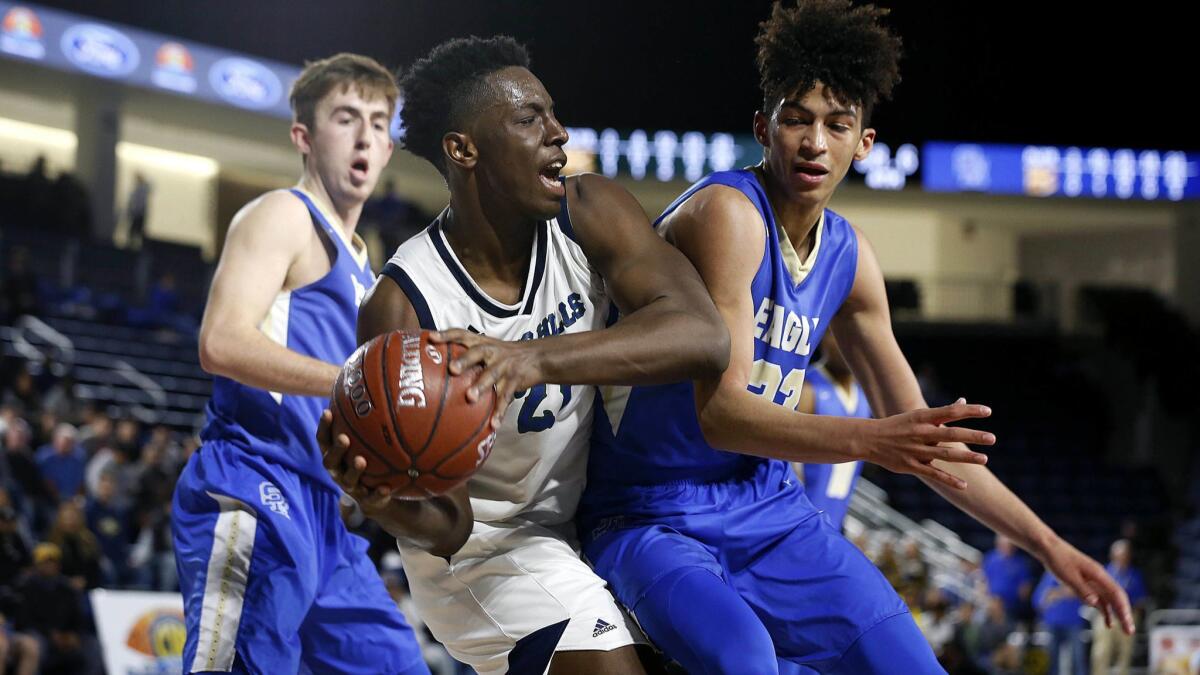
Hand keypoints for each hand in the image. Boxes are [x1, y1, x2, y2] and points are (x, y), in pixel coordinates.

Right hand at [317, 409, 398, 516]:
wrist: (378, 498)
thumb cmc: (369, 462)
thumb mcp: (365, 445)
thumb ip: (365, 424)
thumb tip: (374, 390)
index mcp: (335, 457)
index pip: (324, 441)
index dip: (324, 428)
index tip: (327, 412)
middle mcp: (338, 472)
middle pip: (330, 461)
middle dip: (336, 449)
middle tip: (344, 438)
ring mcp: (351, 488)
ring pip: (348, 480)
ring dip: (354, 470)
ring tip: (361, 460)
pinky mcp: (366, 502)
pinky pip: (371, 498)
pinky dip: (378, 493)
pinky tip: (386, 487)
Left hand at [430, 329, 543, 428]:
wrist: (538, 357)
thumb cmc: (504, 356)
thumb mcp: (488, 350)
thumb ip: (468, 357)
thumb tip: (437, 372)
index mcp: (482, 343)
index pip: (462, 334)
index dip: (447, 335)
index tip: (432, 338)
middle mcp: (492, 351)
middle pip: (477, 352)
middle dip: (465, 360)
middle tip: (452, 369)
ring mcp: (505, 365)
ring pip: (492, 374)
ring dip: (481, 385)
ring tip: (470, 398)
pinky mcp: (515, 380)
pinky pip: (506, 397)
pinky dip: (500, 411)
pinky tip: (493, 425)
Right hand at [865, 398, 994, 489]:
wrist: (868, 439)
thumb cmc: (897, 426)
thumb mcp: (917, 416)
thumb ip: (942, 412)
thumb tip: (963, 401)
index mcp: (923, 417)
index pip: (951, 412)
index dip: (970, 411)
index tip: (988, 411)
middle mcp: (921, 432)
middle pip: (951, 434)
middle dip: (972, 436)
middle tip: (992, 438)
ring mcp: (916, 450)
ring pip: (945, 454)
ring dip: (966, 457)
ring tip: (984, 459)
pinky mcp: (911, 466)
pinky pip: (934, 474)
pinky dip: (949, 480)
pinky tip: (964, 485)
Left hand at [1039, 537, 1133, 634]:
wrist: (1049, 548)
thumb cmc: (1058, 560)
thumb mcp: (1068, 576)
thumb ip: (1081, 589)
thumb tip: (1095, 603)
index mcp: (1098, 574)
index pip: (1116, 594)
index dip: (1123, 609)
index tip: (1127, 623)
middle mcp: (1100, 578)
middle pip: (1117, 598)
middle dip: (1125, 615)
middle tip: (1130, 632)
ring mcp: (1095, 581)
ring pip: (1111, 600)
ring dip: (1118, 615)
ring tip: (1125, 631)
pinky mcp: (1088, 584)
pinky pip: (1101, 599)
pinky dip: (1106, 611)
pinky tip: (1108, 623)